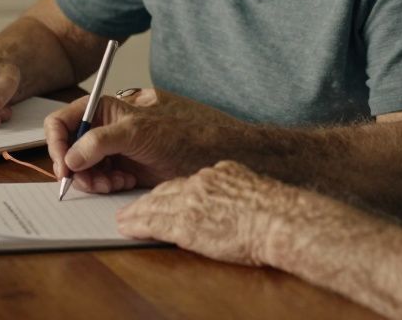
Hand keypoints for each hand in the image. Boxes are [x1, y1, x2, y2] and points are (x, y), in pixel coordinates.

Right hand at [44, 88, 242, 193]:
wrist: (213, 154)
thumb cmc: (183, 132)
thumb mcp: (138, 131)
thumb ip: (100, 140)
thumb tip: (70, 157)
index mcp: (103, 108)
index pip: (62, 122)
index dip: (55, 144)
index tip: (64, 167)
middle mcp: (105, 127)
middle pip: (69, 149)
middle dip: (77, 168)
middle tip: (92, 182)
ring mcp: (114, 148)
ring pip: (84, 168)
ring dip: (93, 180)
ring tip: (113, 184)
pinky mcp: (124, 167)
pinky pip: (101, 179)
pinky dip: (107, 185)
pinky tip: (124, 184)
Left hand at [116, 161, 296, 266]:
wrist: (279, 220)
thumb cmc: (277, 213)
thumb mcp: (256, 191)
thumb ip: (238, 191)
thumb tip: (235, 199)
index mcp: (219, 174)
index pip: (186, 182)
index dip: (170, 192)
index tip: (161, 197)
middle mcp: (201, 183)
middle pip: (165, 190)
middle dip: (146, 200)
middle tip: (131, 207)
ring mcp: (191, 202)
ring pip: (154, 205)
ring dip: (135, 213)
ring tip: (122, 219)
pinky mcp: (185, 224)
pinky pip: (153, 223)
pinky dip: (137, 224)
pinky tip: (126, 227)